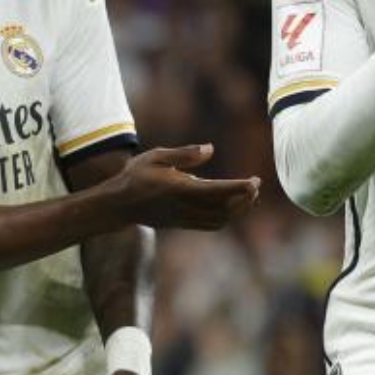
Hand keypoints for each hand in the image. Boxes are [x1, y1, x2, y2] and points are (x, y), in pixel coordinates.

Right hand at [108, 145, 259, 230]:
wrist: (120, 205)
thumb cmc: (136, 176)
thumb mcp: (156, 156)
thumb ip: (184, 154)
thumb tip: (211, 149)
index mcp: (180, 189)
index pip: (218, 191)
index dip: (239, 188)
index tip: (254, 181)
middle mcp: (185, 207)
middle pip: (224, 209)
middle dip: (244, 198)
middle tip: (255, 184)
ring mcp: (185, 218)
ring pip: (220, 220)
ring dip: (237, 209)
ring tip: (247, 195)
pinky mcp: (183, 224)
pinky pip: (211, 224)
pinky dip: (226, 217)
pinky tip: (231, 205)